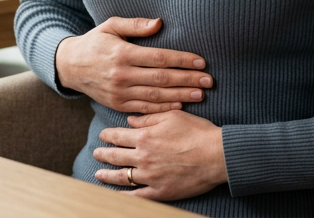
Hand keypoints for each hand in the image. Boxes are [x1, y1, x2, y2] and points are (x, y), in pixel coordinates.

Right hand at [55, 17, 211, 113]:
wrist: (70, 66)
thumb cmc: (94, 42)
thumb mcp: (110, 26)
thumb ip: (134, 25)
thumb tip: (159, 23)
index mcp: (123, 53)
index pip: (159, 58)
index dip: (182, 60)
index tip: (201, 62)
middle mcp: (122, 75)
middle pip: (162, 78)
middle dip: (188, 79)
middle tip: (209, 81)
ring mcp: (120, 92)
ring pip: (156, 96)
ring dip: (181, 96)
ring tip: (200, 95)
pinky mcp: (118, 105)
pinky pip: (144, 109)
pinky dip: (163, 109)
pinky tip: (179, 106)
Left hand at [93, 111, 226, 200]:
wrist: (217, 155)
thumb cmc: (197, 132)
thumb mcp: (172, 116)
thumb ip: (148, 118)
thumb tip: (130, 121)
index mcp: (145, 137)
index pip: (118, 136)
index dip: (108, 135)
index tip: (102, 135)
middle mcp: (143, 157)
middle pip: (116, 156)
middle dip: (103, 154)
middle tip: (96, 153)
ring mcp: (150, 176)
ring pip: (122, 176)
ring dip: (107, 174)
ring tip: (98, 174)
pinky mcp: (160, 191)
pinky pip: (136, 196)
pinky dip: (124, 195)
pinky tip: (116, 194)